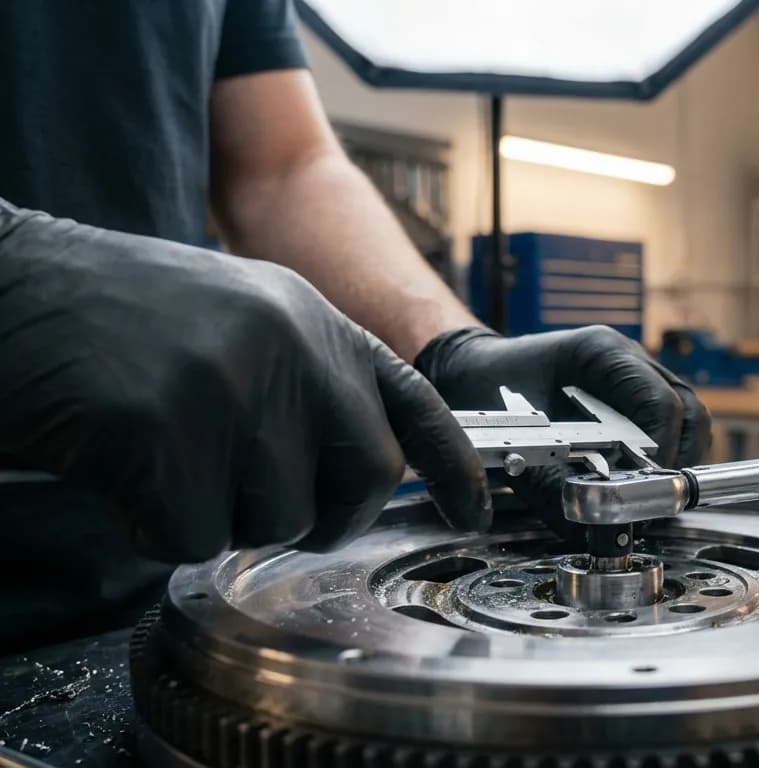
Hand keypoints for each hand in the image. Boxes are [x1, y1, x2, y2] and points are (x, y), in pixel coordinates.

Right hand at [0, 204, 489, 562]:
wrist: (3, 286)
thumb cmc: (111, 320)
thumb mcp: (236, 320)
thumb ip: (304, 379)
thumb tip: (361, 467)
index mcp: (310, 316)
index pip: (413, 399)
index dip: (452, 465)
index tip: (476, 512)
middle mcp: (288, 342)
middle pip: (365, 476)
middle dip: (318, 514)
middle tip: (248, 502)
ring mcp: (230, 381)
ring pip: (277, 518)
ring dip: (215, 514)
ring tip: (159, 454)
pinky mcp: (165, 427)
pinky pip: (191, 536)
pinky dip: (150, 527)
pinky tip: (118, 471)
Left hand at [415, 326, 710, 532]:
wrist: (473, 374)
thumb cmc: (486, 392)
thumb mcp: (511, 441)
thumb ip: (552, 486)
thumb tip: (593, 530)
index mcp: (601, 351)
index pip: (660, 403)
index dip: (661, 456)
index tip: (645, 494)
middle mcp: (630, 361)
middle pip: (687, 412)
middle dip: (677, 465)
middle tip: (650, 506)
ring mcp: (638, 379)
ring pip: (688, 422)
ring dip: (674, 465)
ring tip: (646, 502)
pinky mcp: (635, 403)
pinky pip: (671, 431)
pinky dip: (662, 464)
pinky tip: (636, 490)